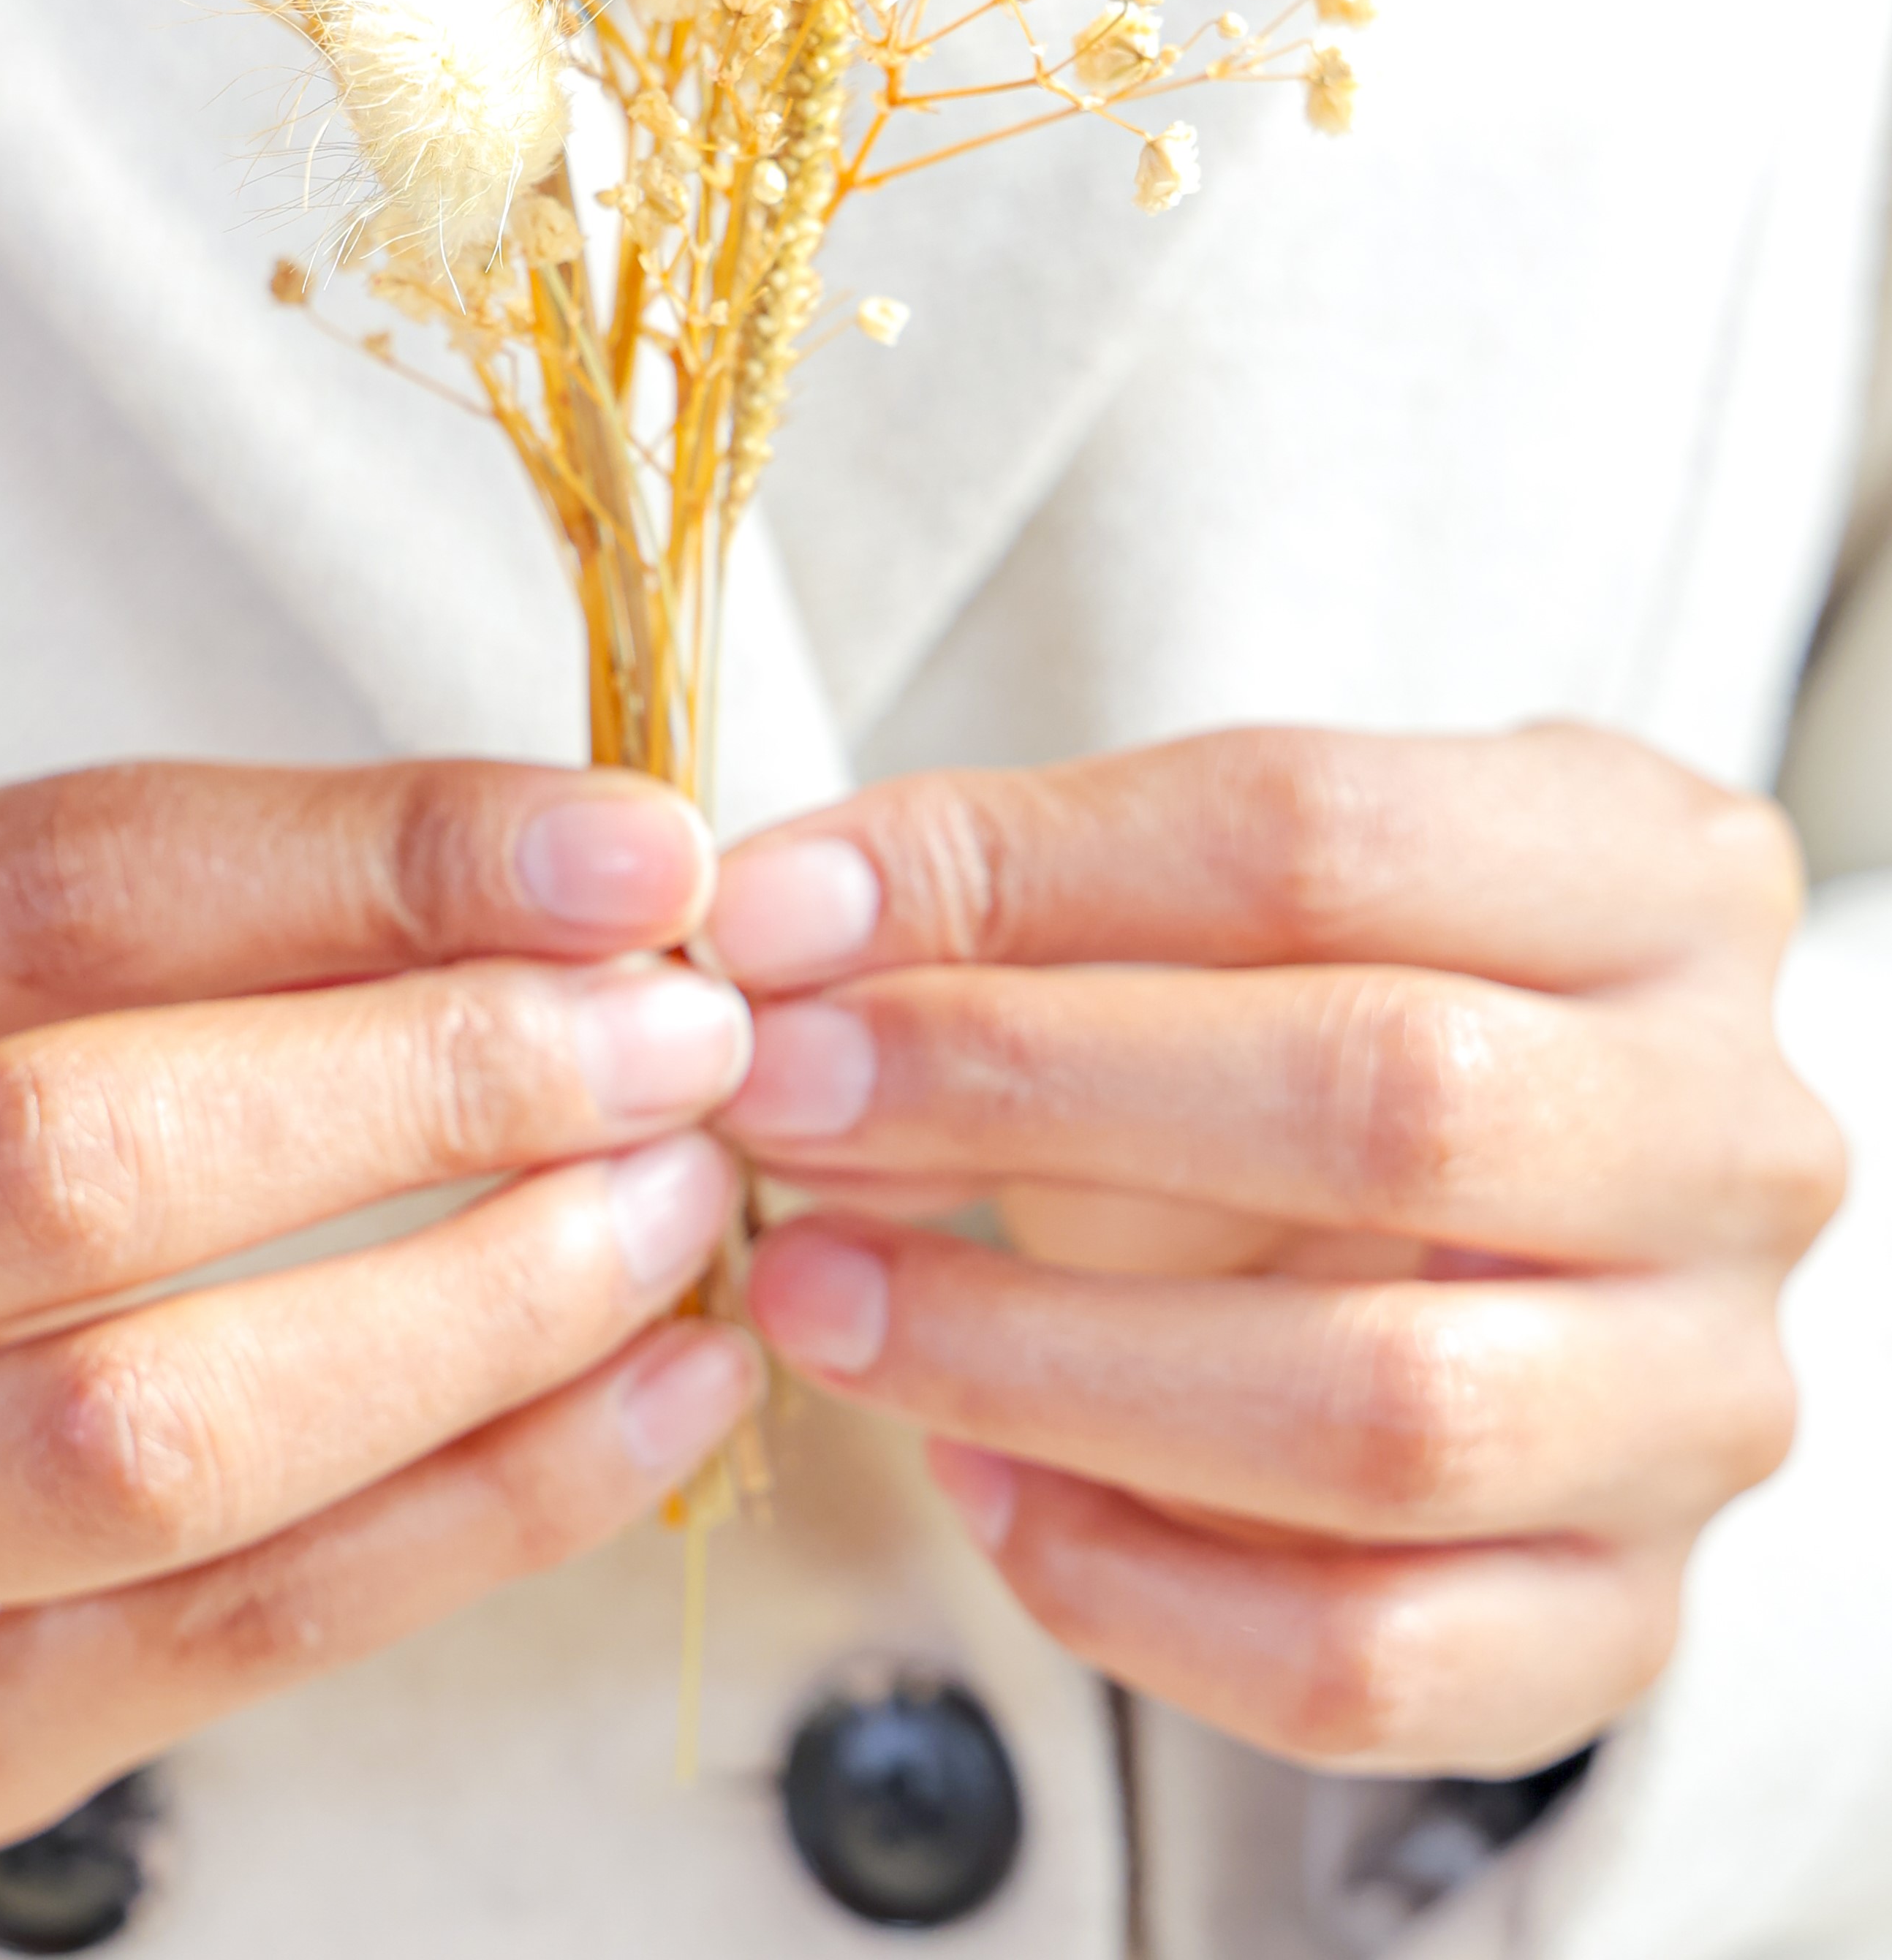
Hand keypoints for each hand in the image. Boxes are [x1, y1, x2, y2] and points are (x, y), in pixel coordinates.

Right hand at [0, 761, 759, 1850]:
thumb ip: (242, 901)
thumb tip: (607, 886)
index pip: (64, 887)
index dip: (383, 860)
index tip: (638, 855)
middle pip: (79, 1161)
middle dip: (440, 1085)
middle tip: (680, 1040)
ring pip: (153, 1437)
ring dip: (483, 1314)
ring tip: (681, 1209)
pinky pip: (234, 1636)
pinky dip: (490, 1507)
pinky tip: (659, 1392)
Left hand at [708, 724, 1843, 1776]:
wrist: (1518, 1207)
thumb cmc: (1333, 1001)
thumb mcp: (1211, 882)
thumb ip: (1011, 882)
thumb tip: (775, 930)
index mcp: (1651, 876)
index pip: (1312, 838)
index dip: (1014, 883)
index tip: (775, 931)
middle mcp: (1728, 1138)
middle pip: (1386, 1104)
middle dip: (1028, 1102)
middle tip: (784, 1109)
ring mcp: (1698, 1397)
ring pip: (1383, 1416)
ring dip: (1042, 1362)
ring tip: (829, 1301)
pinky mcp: (1620, 1618)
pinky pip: (1369, 1664)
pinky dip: (1130, 1586)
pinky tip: (974, 1481)